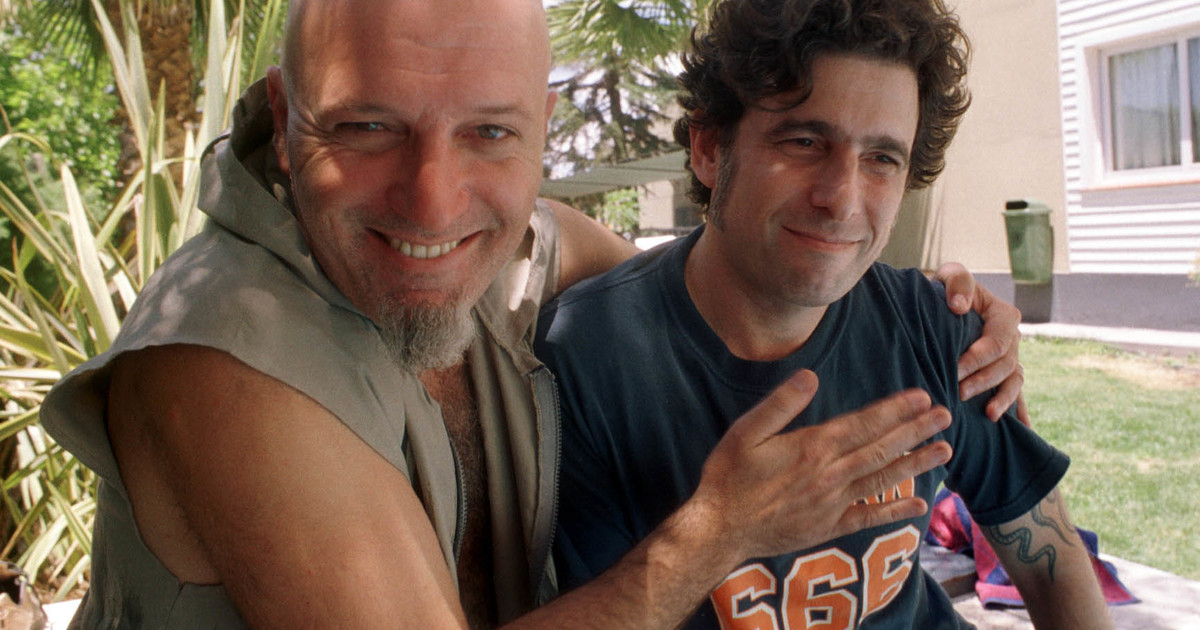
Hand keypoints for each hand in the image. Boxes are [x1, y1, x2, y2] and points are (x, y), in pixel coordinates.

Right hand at [689, 371, 952, 560]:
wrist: (720, 529)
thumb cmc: (729, 476)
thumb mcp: (745, 432)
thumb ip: (780, 404)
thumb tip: (811, 376)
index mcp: (812, 448)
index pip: (864, 424)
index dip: (895, 410)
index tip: (922, 397)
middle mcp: (830, 475)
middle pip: (881, 449)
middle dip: (916, 431)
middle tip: (946, 416)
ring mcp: (833, 503)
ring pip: (883, 479)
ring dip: (916, 464)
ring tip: (945, 451)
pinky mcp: (829, 526)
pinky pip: (869, 517)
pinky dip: (895, 510)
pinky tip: (919, 504)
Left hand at [934, 262, 1028, 424]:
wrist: (938, 303)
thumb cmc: (944, 288)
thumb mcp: (949, 274)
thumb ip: (957, 282)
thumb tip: (959, 307)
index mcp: (1003, 315)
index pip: (997, 341)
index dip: (978, 357)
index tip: (955, 369)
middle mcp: (1012, 338)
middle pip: (1005, 364)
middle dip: (984, 380)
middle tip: (959, 392)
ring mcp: (1010, 358)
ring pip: (1013, 381)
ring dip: (1002, 399)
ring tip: (988, 414)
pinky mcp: (1002, 373)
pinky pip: (1016, 393)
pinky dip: (1018, 410)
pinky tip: (1022, 430)